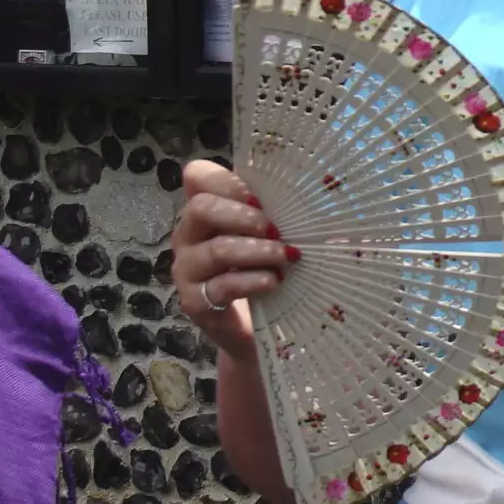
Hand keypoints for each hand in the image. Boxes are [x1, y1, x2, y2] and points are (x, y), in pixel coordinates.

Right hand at [170, 159, 293, 363]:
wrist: (251, 327)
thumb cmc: (264, 269)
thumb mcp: (270, 234)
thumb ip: (277, 211)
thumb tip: (316, 195)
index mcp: (205, 210)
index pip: (197, 176)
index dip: (228, 180)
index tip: (260, 198)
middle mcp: (188, 235)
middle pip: (201, 208)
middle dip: (245, 216)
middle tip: (277, 230)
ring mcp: (187, 269)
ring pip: (217, 249)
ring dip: (259, 250)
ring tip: (287, 257)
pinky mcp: (195, 302)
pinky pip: (223, 286)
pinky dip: (255, 280)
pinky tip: (274, 281)